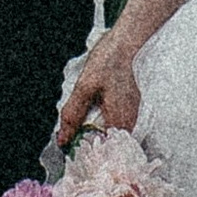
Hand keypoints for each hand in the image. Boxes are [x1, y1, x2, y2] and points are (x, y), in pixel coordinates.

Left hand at [54, 29, 147, 146]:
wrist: (127, 42)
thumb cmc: (109, 61)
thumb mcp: (84, 87)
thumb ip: (73, 115)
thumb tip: (63, 139)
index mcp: (119, 122)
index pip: (102, 153)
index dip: (83, 153)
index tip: (69, 149)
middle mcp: (130, 124)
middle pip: (105, 146)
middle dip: (87, 142)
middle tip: (71, 136)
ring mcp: (133, 117)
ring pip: (109, 135)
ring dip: (94, 132)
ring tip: (80, 124)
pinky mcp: (131, 110)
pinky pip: (115, 124)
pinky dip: (102, 122)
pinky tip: (93, 112)